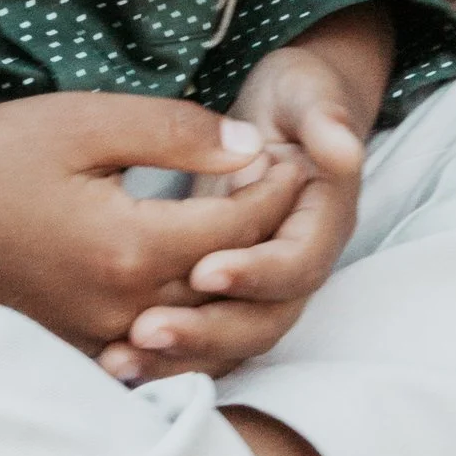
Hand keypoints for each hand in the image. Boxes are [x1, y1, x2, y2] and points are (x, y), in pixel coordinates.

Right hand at [0, 91, 304, 355]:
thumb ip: (174, 131)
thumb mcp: (86, 121)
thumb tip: (249, 149)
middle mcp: (122, 307)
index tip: (296, 157)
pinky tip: (212, 286)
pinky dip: (200, 321)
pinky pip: (163, 347)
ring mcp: (100, 336)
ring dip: (243, 280)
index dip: (277, 188)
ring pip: (205, 324)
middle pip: (230, 279)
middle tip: (294, 192)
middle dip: (272, 233)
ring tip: (263, 232)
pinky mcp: (81, 347)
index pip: (238, 224)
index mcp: (128, 246)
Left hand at [98, 9, 393, 385]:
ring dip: (180, 355)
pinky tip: (113, 361)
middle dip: (207, 332)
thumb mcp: (307, 94)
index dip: (254, 273)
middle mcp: (294, 267)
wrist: (289, 113)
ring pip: (230, 342)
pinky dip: (164, 356)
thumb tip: (342, 149)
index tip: (203, 270)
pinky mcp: (228, 294)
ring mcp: (262, 287)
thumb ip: (324, 119)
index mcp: (321, 224)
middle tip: (148, 330)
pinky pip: (202, 341)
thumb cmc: (297, 97)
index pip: (296, 266)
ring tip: (122, 358)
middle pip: (263, 322)